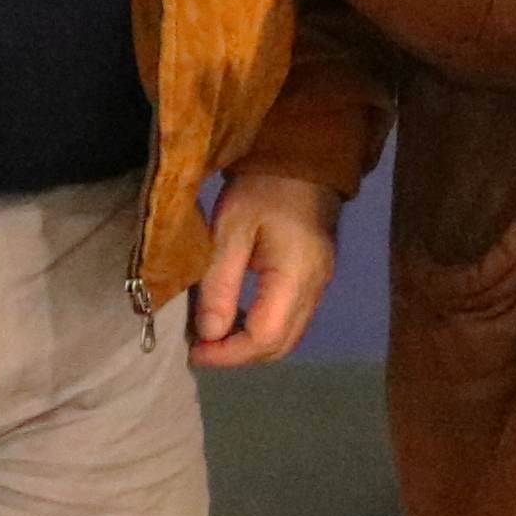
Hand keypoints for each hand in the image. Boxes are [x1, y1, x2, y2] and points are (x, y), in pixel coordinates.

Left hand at [191, 170, 341, 367]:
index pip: (265, 337)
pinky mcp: (316, 280)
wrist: (302, 160)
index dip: (229, 353)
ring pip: (288, 337)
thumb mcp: (231, 230)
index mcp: (296, 277)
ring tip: (215, 334)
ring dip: (251, 345)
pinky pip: (292, 321)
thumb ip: (220, 284)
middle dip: (239, 355)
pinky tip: (237, 316)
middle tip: (201, 347)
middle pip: (280, 346)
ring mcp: (320, 286)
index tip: (195, 351)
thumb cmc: (263, 188)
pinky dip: (263, 329)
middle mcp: (315, 290)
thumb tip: (209, 333)